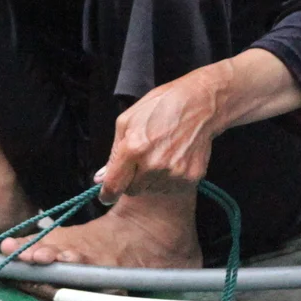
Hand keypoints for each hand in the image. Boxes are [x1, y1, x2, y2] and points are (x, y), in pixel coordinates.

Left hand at [95, 73, 223, 200]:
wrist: (199, 104)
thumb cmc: (161, 107)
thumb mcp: (127, 121)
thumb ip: (113, 154)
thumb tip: (100, 179)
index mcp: (134, 149)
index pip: (114, 186)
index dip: (107, 194)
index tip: (106, 196)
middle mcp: (154, 164)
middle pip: (132, 191)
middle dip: (131, 180)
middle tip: (141, 160)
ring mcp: (174, 173)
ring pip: (151, 190)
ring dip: (150, 179)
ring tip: (160, 155)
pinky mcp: (191, 177)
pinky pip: (170, 188)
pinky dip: (168, 179)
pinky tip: (172, 159)